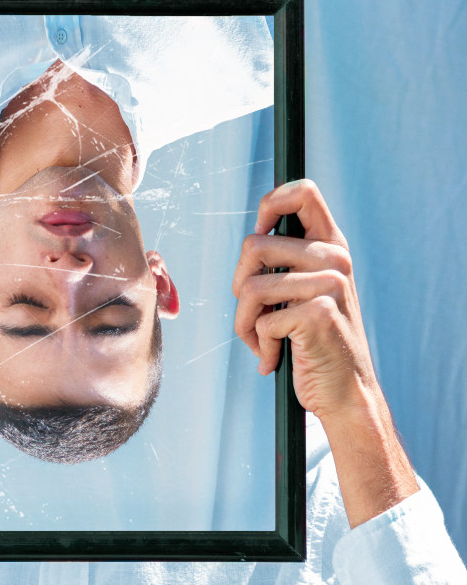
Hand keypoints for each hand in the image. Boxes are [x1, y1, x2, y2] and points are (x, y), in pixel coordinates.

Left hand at [232, 179, 375, 421]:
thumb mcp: (308, 289)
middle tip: (253, 312)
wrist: (345, 392)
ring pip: (249, 286)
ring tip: (262, 339)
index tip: (260, 232)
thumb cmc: (315, 340)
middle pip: (253, 245)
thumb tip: (255, 234)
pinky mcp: (318, 314)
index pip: (303, 192)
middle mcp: (335, 259)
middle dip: (239, 284)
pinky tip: (276, 356)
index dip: (270, 204)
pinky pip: (261, 321)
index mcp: (331, 246)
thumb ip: (288, 259)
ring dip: (245, 321)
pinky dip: (259, 344)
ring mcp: (330, 285)